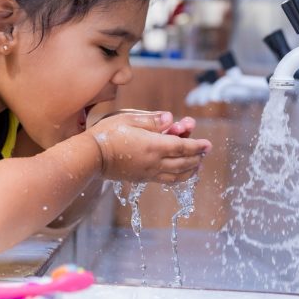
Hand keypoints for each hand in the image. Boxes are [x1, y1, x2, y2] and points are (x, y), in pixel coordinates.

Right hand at [87, 110, 211, 183]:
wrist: (90, 157)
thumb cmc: (107, 134)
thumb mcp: (129, 119)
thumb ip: (152, 120)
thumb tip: (171, 118)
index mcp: (153, 145)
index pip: (182, 147)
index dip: (197, 145)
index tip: (208, 144)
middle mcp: (154, 162)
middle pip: (183, 162)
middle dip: (196, 156)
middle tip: (204, 151)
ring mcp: (148, 172)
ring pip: (176, 175)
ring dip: (190, 170)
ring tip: (197, 165)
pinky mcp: (141, 178)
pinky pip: (165, 180)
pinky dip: (177, 177)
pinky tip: (180, 173)